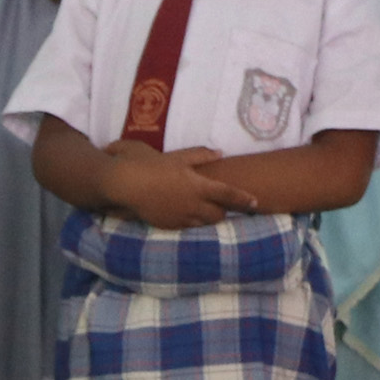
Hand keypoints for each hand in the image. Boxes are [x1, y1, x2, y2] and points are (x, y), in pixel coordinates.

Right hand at [102, 141, 263, 230]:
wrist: (124, 184)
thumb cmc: (149, 165)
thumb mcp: (176, 156)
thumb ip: (199, 156)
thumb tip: (219, 153)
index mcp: (198, 185)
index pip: (228, 195)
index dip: (244, 200)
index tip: (256, 203)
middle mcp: (192, 204)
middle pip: (218, 214)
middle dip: (223, 210)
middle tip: (224, 204)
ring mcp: (180, 217)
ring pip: (204, 223)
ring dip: (208, 217)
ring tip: (205, 209)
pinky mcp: (168, 225)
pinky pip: (187, 227)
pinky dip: (192, 221)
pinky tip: (186, 213)